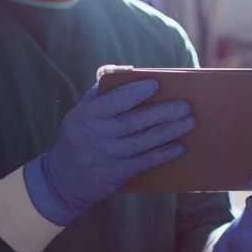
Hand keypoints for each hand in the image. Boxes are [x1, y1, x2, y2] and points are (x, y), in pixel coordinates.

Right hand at [24, 79, 193, 224]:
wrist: (62, 179)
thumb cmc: (80, 136)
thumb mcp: (81, 114)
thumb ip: (102, 94)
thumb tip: (129, 72)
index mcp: (84, 116)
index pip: (112, 101)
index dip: (135, 92)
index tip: (156, 84)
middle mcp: (92, 136)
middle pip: (134, 122)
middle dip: (163, 113)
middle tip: (185, 106)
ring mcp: (103, 157)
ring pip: (143, 142)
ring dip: (169, 132)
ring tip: (188, 122)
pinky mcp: (113, 175)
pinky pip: (143, 162)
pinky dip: (163, 154)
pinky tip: (179, 147)